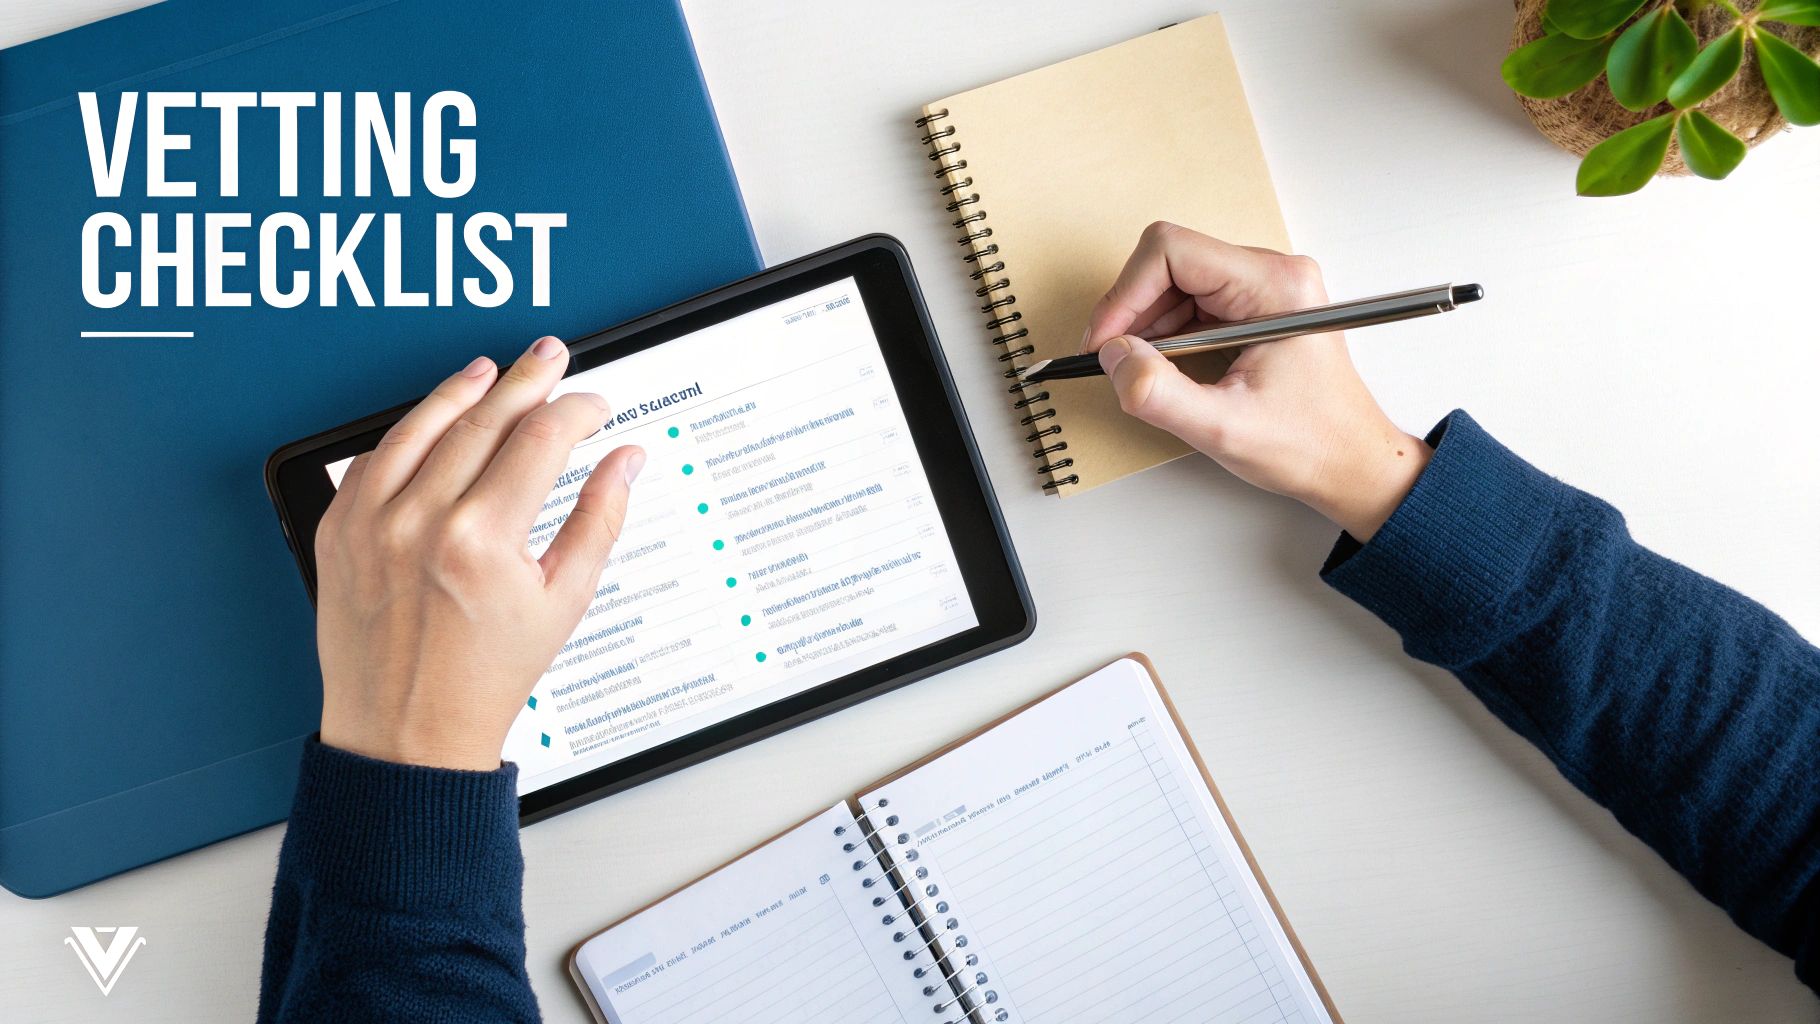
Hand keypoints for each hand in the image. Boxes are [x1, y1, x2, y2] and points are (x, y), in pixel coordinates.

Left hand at [313, 337, 644, 769]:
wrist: (405, 736)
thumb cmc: (482, 682)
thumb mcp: (562, 602)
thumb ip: (599, 520)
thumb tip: (625, 463)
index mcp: (481, 541)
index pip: (540, 441)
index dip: (575, 411)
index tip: (593, 406)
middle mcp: (420, 523)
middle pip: (484, 419)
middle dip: (527, 381)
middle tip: (550, 357)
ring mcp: (371, 524)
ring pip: (421, 426)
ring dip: (462, 389)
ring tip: (490, 370)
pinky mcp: (337, 533)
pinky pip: (372, 460)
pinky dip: (406, 431)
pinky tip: (431, 418)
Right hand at [1082, 222, 1428, 539]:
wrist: (1352, 464)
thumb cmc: (1311, 445)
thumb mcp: (1224, 429)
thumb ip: (1159, 393)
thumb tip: (1113, 357)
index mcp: (1275, 287)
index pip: (1173, 251)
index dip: (1125, 294)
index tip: (1104, 341)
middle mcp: (1273, 274)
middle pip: (1171, 261)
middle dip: (1132, 310)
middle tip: (1112, 359)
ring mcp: (1265, 288)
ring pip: (1176, 280)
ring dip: (1147, 324)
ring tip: (1143, 371)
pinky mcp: (1256, 307)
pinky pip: (1192, 301)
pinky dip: (1166, 332)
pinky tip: (1165, 368)